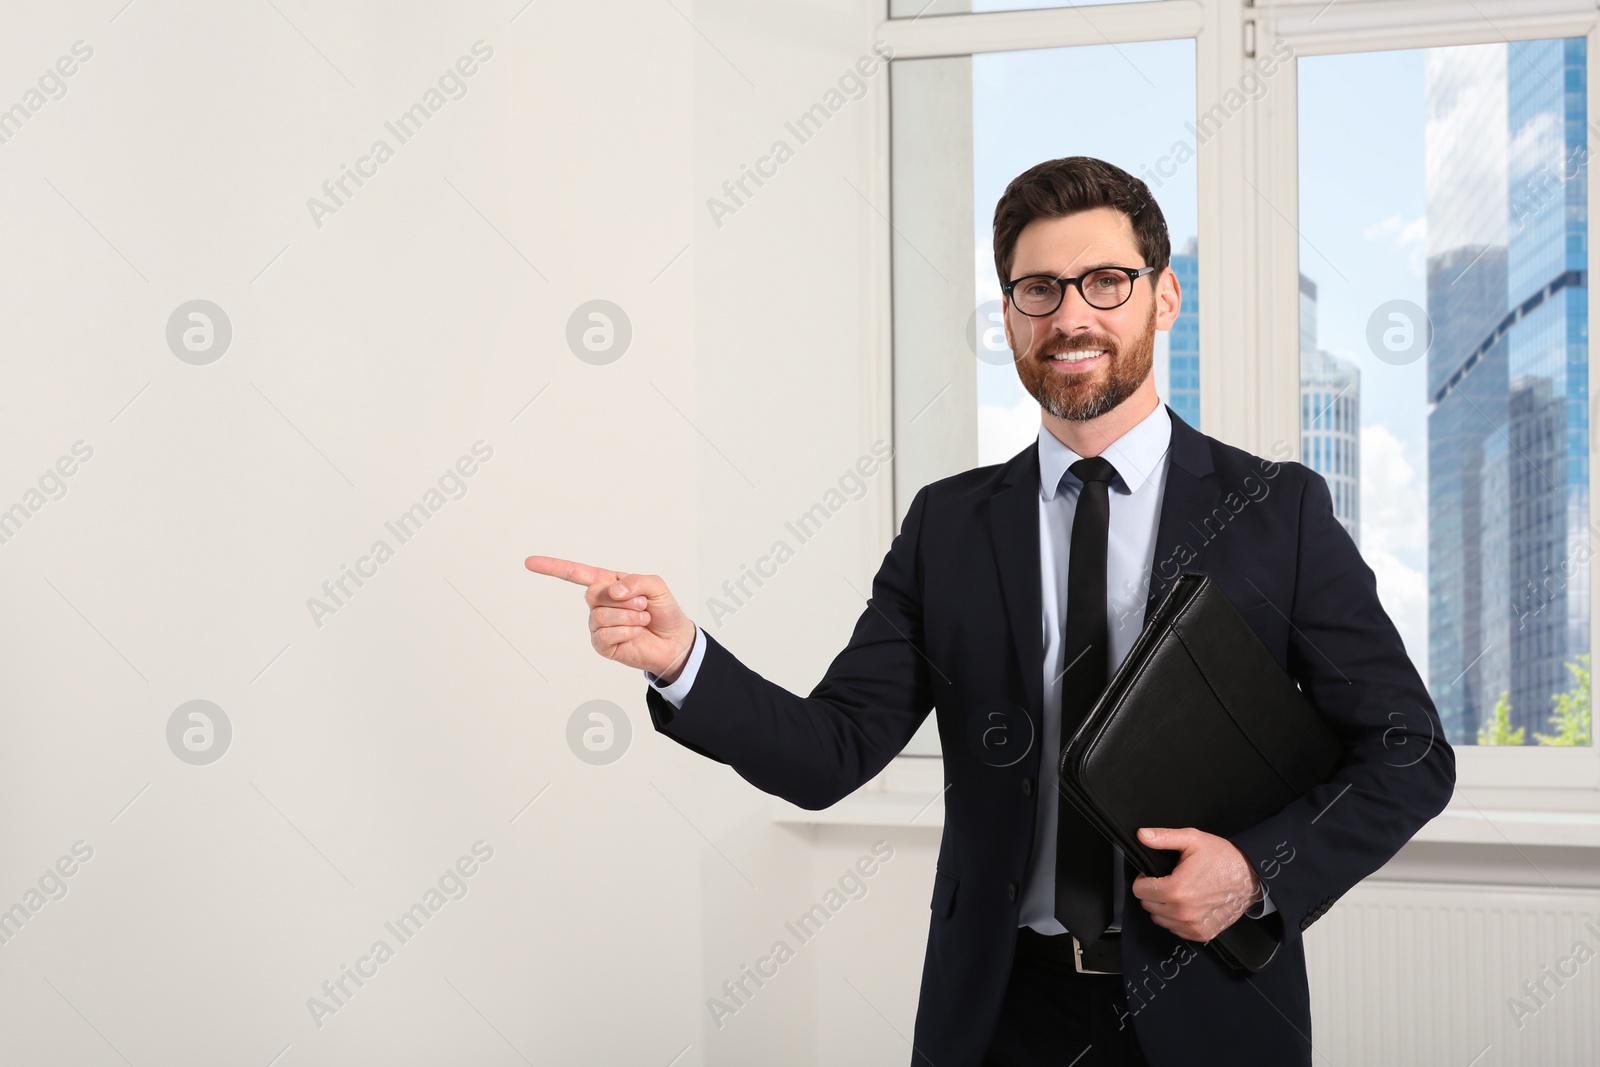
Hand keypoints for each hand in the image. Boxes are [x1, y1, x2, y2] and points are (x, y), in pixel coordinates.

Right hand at [525, 556, 695, 680]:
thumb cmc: (663, 610)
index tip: (529, 562)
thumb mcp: (656, 586)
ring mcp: (599, 625)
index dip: (553, 567)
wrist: (674, 640)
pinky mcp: (602, 645)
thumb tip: (612, 591)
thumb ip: (635, 581)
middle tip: (642, 604)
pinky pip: (605, 635)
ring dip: (628, 616)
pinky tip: (635, 633)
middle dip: (624, 599)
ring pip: (600, 615)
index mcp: (608, 583)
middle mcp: (599, 603)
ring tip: (642, 619)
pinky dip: (626, 632)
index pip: (576, 573)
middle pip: (593, 593)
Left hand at [1131, 826, 1261, 941]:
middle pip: (1148, 905)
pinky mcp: (1202, 934)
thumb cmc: (1224, 858)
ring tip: (1179, 891)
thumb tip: (1142, 835)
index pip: (1139, 891)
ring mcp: (1193, 926)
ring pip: (1159, 919)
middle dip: (1153, 892)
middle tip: (1169, 879)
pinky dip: (1176, 919)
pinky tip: (1187, 904)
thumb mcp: (1193, 839)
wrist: (1250, 877)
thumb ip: (1164, 837)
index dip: (1144, 878)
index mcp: (1177, 890)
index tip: (1155, 873)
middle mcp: (1183, 912)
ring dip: (1163, 906)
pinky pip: (1175, 930)